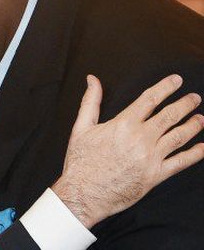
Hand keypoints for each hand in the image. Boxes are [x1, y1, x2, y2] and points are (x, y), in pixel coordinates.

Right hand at [52, 74, 203, 228]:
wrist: (83, 192)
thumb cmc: (81, 161)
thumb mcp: (81, 127)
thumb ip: (90, 101)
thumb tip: (92, 80)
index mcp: (124, 124)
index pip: (150, 99)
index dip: (166, 87)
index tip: (176, 81)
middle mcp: (141, 138)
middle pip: (170, 115)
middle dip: (185, 104)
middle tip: (195, 98)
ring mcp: (151, 157)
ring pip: (179, 136)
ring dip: (193, 125)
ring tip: (200, 118)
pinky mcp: (156, 175)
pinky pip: (181, 162)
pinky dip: (195, 154)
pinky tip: (203, 147)